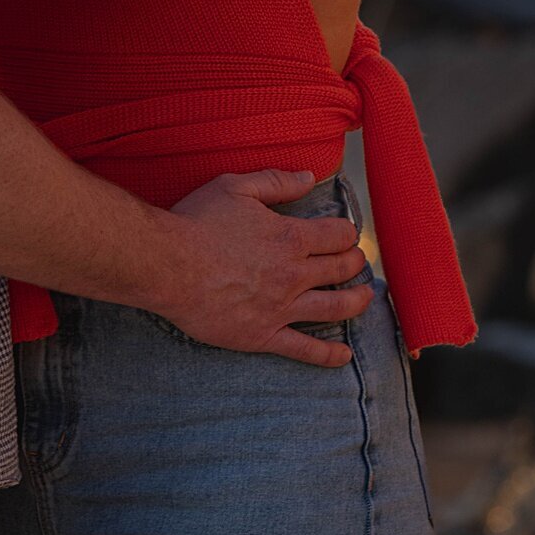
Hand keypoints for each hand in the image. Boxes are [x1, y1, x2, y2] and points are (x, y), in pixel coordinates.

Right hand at [161, 168, 373, 363]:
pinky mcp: (264, 335)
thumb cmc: (197, 222)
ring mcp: (281, 308)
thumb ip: (276, 182)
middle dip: (355, 263)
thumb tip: (310, 177)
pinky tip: (344, 357)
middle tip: (358, 261)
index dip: (347, 232)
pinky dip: (328, 355)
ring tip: (366, 296)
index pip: (337, 235)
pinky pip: (304, 349)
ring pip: (334, 309)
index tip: (347, 233)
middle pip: (340, 270)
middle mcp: (293, 274)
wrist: (168, 265)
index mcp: (290, 237)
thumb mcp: (236, 187)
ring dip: (356, 302)